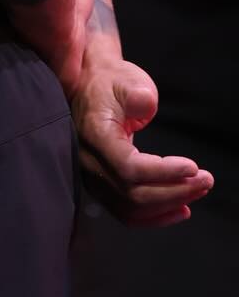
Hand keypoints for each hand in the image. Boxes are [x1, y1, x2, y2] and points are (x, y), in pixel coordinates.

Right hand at [70, 53, 212, 226]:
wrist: (89, 86)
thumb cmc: (111, 82)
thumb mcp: (126, 79)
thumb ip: (136, 93)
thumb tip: (145, 105)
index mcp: (94, 135)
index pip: (128, 167)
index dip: (163, 172)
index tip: (193, 166)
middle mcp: (89, 161)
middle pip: (133, 194)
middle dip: (175, 191)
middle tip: (206, 179)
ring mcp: (93, 177)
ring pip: (131, 208)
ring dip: (169, 204)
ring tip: (197, 190)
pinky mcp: (102, 185)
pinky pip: (126, 212)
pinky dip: (155, 217)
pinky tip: (180, 209)